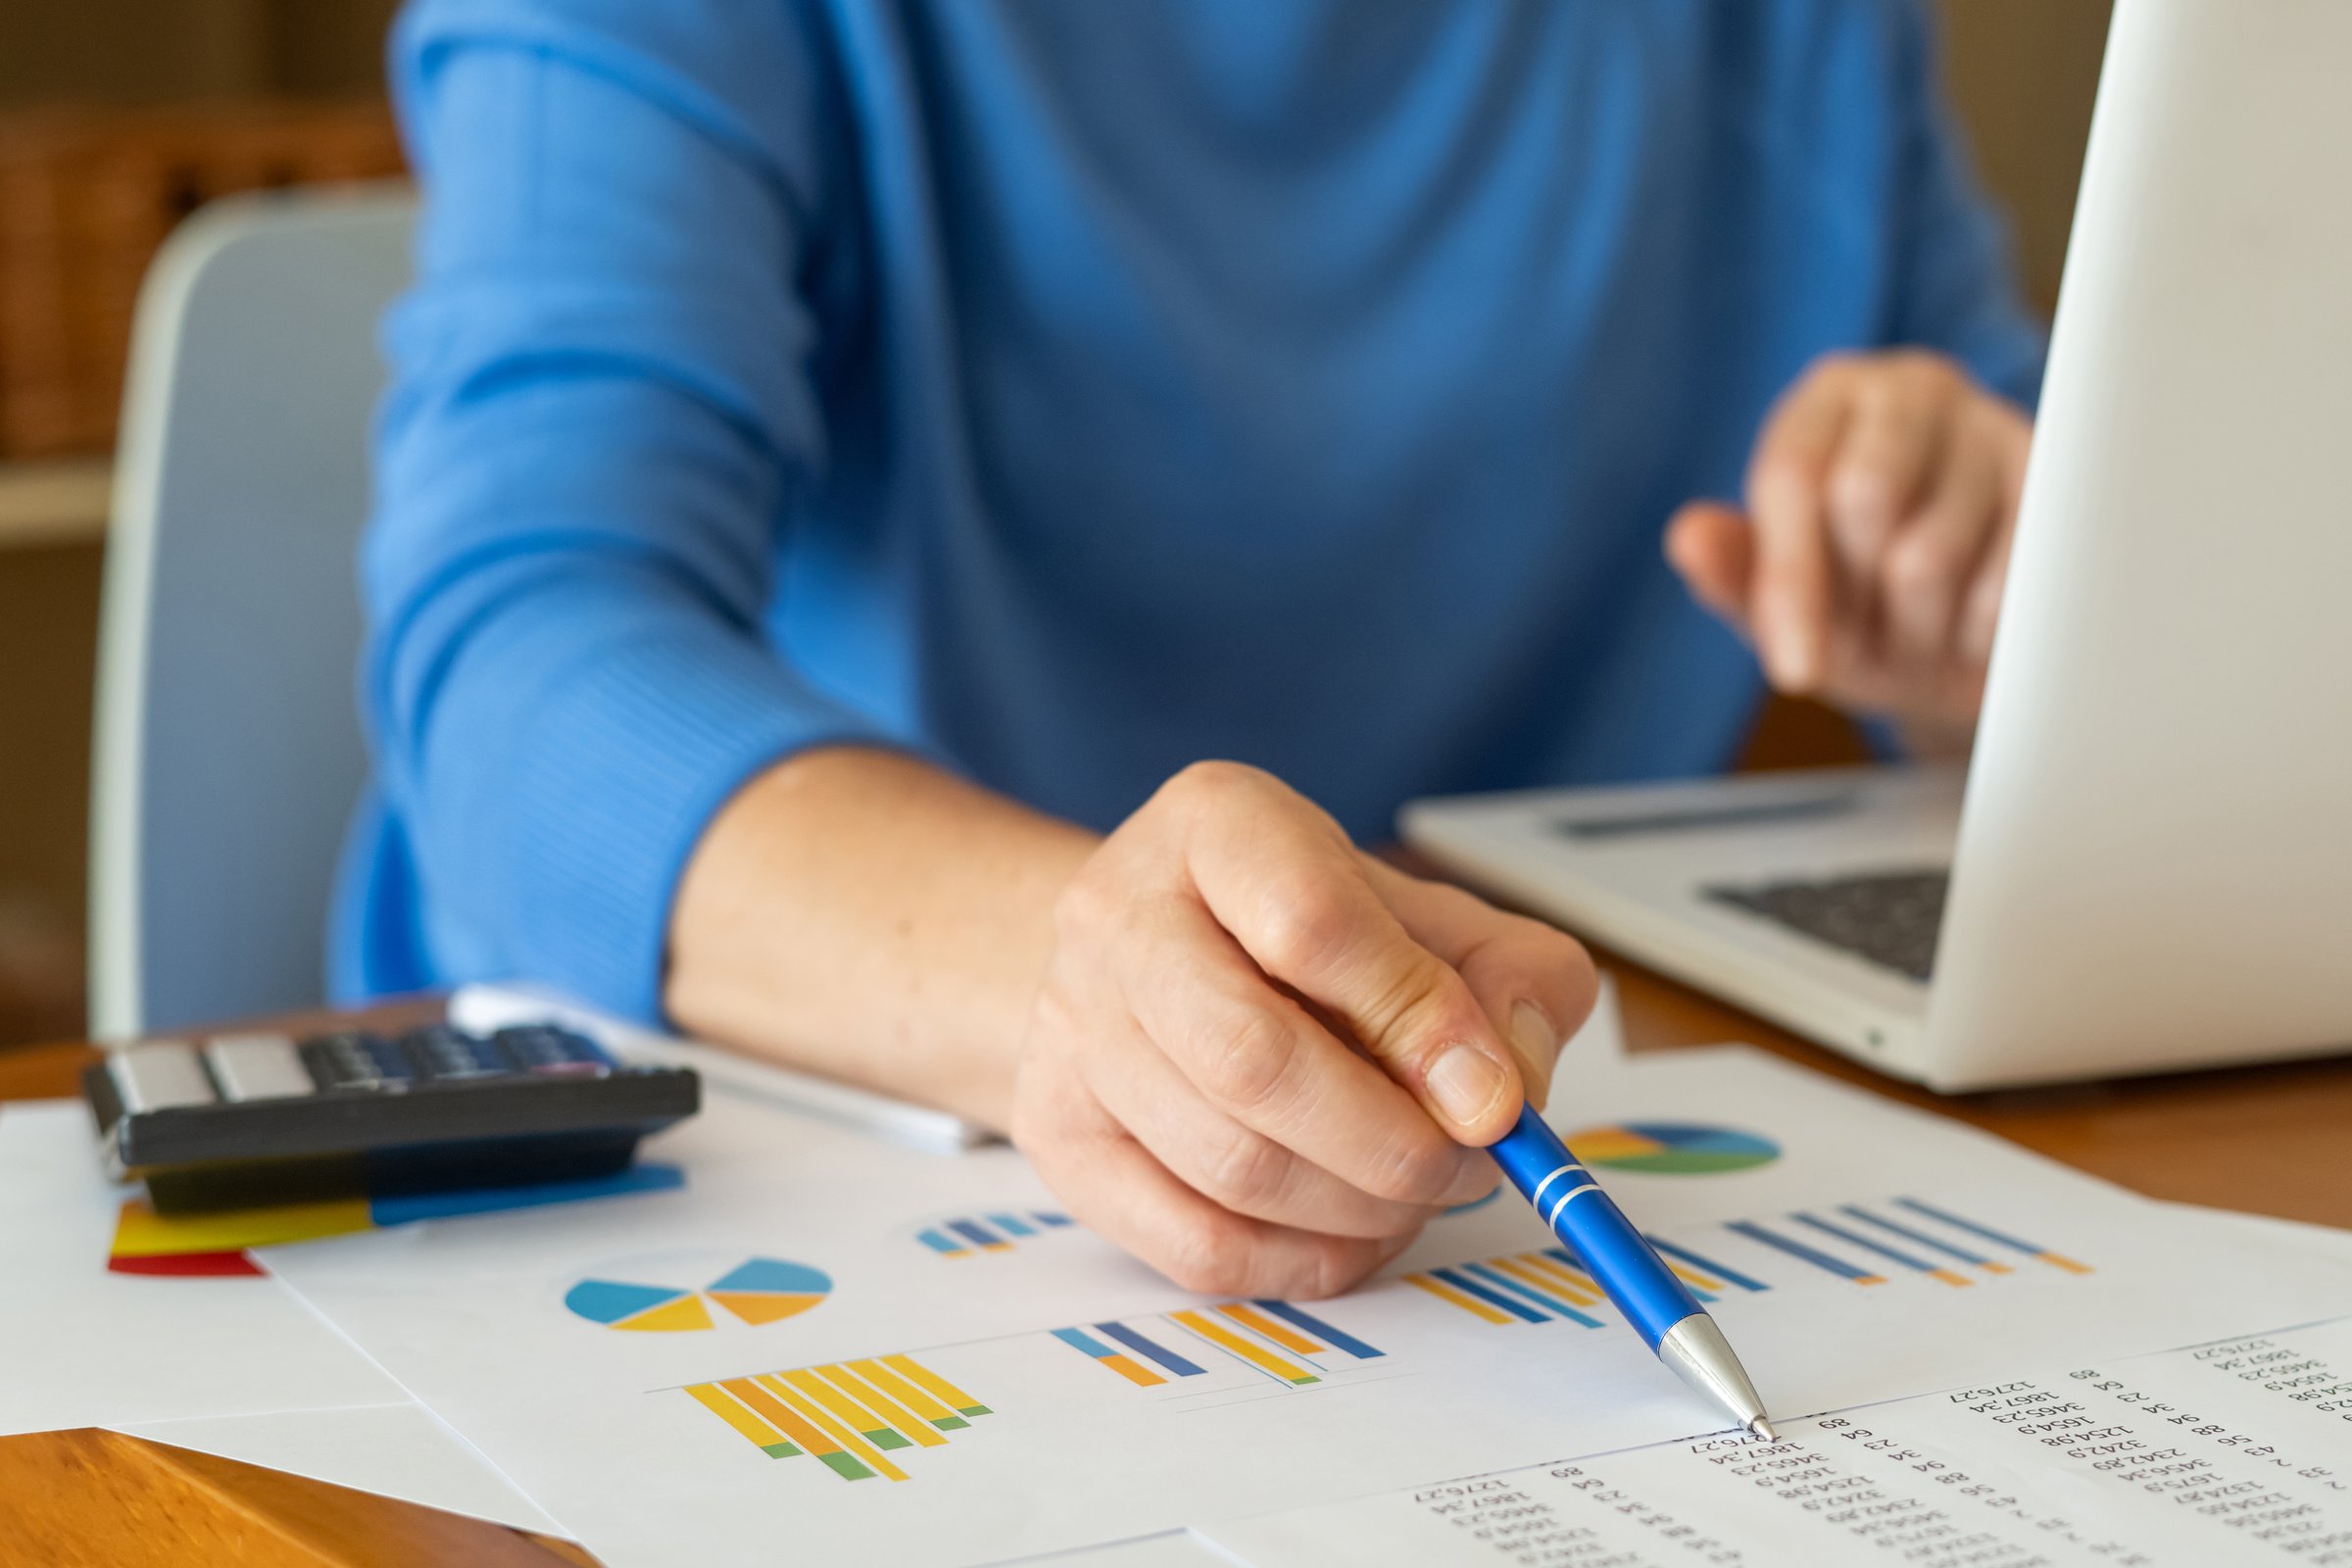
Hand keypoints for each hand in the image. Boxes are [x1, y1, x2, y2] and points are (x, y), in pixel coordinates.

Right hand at [1010, 762, 1597, 1298]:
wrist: (1150, 957)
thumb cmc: (1307, 937)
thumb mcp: (1428, 917)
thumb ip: (1508, 976)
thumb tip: (1508, 1088)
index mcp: (1216, 824)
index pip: (1309, 921)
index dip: (1417, 1021)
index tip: (1492, 1096)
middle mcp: (1117, 913)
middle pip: (1253, 1060)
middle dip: (1391, 1143)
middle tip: (1467, 1166)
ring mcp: (1070, 1028)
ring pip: (1229, 1166)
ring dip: (1357, 1207)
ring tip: (1415, 1192)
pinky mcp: (1056, 1135)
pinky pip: (1192, 1244)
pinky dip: (1298, 1262)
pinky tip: (1348, 1230)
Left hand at [1666, 350, 2032, 750]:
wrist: (1973, 646)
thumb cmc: (1863, 607)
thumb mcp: (1788, 602)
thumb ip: (1734, 573)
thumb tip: (1687, 538)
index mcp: (1828, 400)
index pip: (1793, 477)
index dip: (1789, 582)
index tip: (1795, 672)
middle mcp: (1912, 388)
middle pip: (1865, 494)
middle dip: (1861, 594)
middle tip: (1875, 628)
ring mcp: (1994, 425)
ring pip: (1934, 551)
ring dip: (1919, 624)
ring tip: (1924, 625)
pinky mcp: (2065, 482)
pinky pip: (2008, 582)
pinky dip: (1979, 629)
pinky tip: (1976, 623)